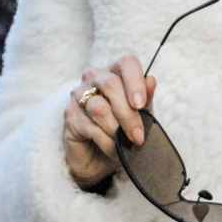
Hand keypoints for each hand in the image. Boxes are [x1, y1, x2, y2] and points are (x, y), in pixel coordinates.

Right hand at [63, 55, 155, 189]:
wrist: (100, 158)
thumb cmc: (123, 129)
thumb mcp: (141, 115)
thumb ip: (146, 98)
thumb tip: (151, 80)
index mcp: (115, 71)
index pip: (126, 63)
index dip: (135, 81)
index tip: (140, 104)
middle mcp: (94, 77)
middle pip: (111, 84)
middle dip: (128, 114)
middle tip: (138, 136)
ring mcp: (78, 95)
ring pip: (99, 108)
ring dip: (116, 130)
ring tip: (126, 145)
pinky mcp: (69, 116)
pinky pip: (90, 127)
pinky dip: (107, 142)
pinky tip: (114, 151)